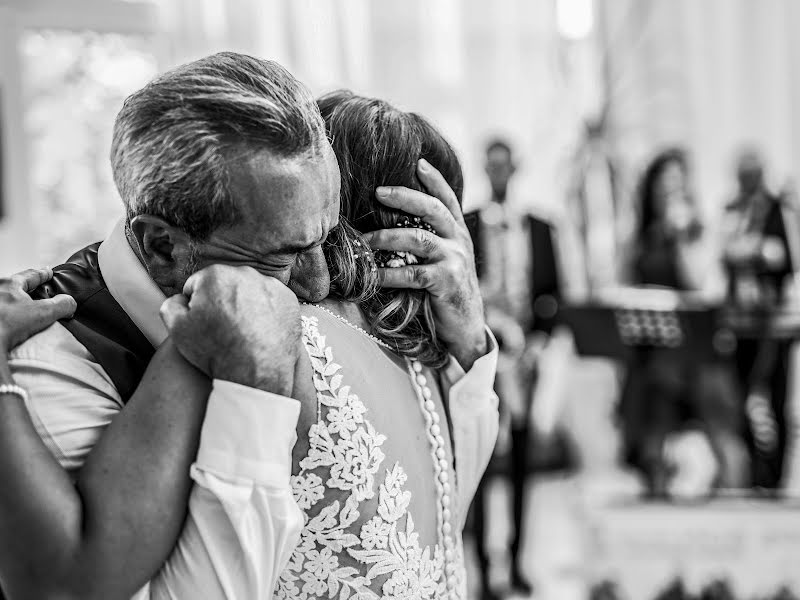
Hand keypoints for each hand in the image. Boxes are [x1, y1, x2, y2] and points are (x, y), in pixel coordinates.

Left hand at [0, 268, 76, 353]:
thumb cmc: (3, 325)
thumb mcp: (41, 313)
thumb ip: (60, 305)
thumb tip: (70, 302)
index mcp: (8, 284)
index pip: (31, 275)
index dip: (43, 274)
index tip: (48, 272)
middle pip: (17, 286)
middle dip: (29, 289)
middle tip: (40, 292)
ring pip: (8, 300)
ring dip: (18, 304)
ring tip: (28, 313)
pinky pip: (5, 313)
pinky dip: (12, 317)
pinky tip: (15, 325)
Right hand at [160, 265, 300, 395]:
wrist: (257, 374)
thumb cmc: (216, 352)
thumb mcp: (177, 329)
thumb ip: (171, 304)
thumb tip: (181, 298)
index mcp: (216, 275)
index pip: (198, 285)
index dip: (197, 306)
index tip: (203, 323)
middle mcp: (246, 273)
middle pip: (225, 286)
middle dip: (222, 302)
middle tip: (223, 329)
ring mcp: (271, 286)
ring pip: (249, 292)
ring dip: (245, 306)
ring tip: (242, 332)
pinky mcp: (289, 300)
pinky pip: (271, 302)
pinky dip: (266, 312)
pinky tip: (260, 331)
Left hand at [363, 159, 487, 368]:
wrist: (467, 329)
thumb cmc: (447, 295)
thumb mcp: (444, 263)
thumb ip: (429, 244)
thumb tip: (393, 229)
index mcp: (458, 234)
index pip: (448, 200)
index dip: (434, 180)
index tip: (418, 161)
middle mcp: (459, 243)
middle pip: (433, 210)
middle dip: (405, 197)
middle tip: (378, 191)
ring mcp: (454, 261)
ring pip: (418, 239)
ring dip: (387, 237)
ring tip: (364, 240)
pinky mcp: (446, 283)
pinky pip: (412, 274)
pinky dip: (388, 274)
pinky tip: (371, 275)